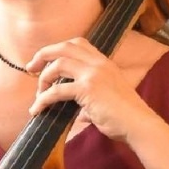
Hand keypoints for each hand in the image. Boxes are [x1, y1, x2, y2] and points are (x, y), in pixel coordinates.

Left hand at [27, 38, 159, 143]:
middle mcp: (99, 64)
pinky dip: (42, 100)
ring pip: (58, 65)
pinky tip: (37, 109)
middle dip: (43, 55)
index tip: (44, 61)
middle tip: (30, 68)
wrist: (138, 124)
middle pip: (64, 47)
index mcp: (104, 63)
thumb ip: (89, 99)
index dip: (58, 49)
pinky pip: (56, 91)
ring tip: (38, 95)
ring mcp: (94, 74)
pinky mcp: (88, 89)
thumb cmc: (124, 116)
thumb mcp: (106, 99)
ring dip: (43, 79)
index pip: (78, 43)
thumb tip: (76, 111)